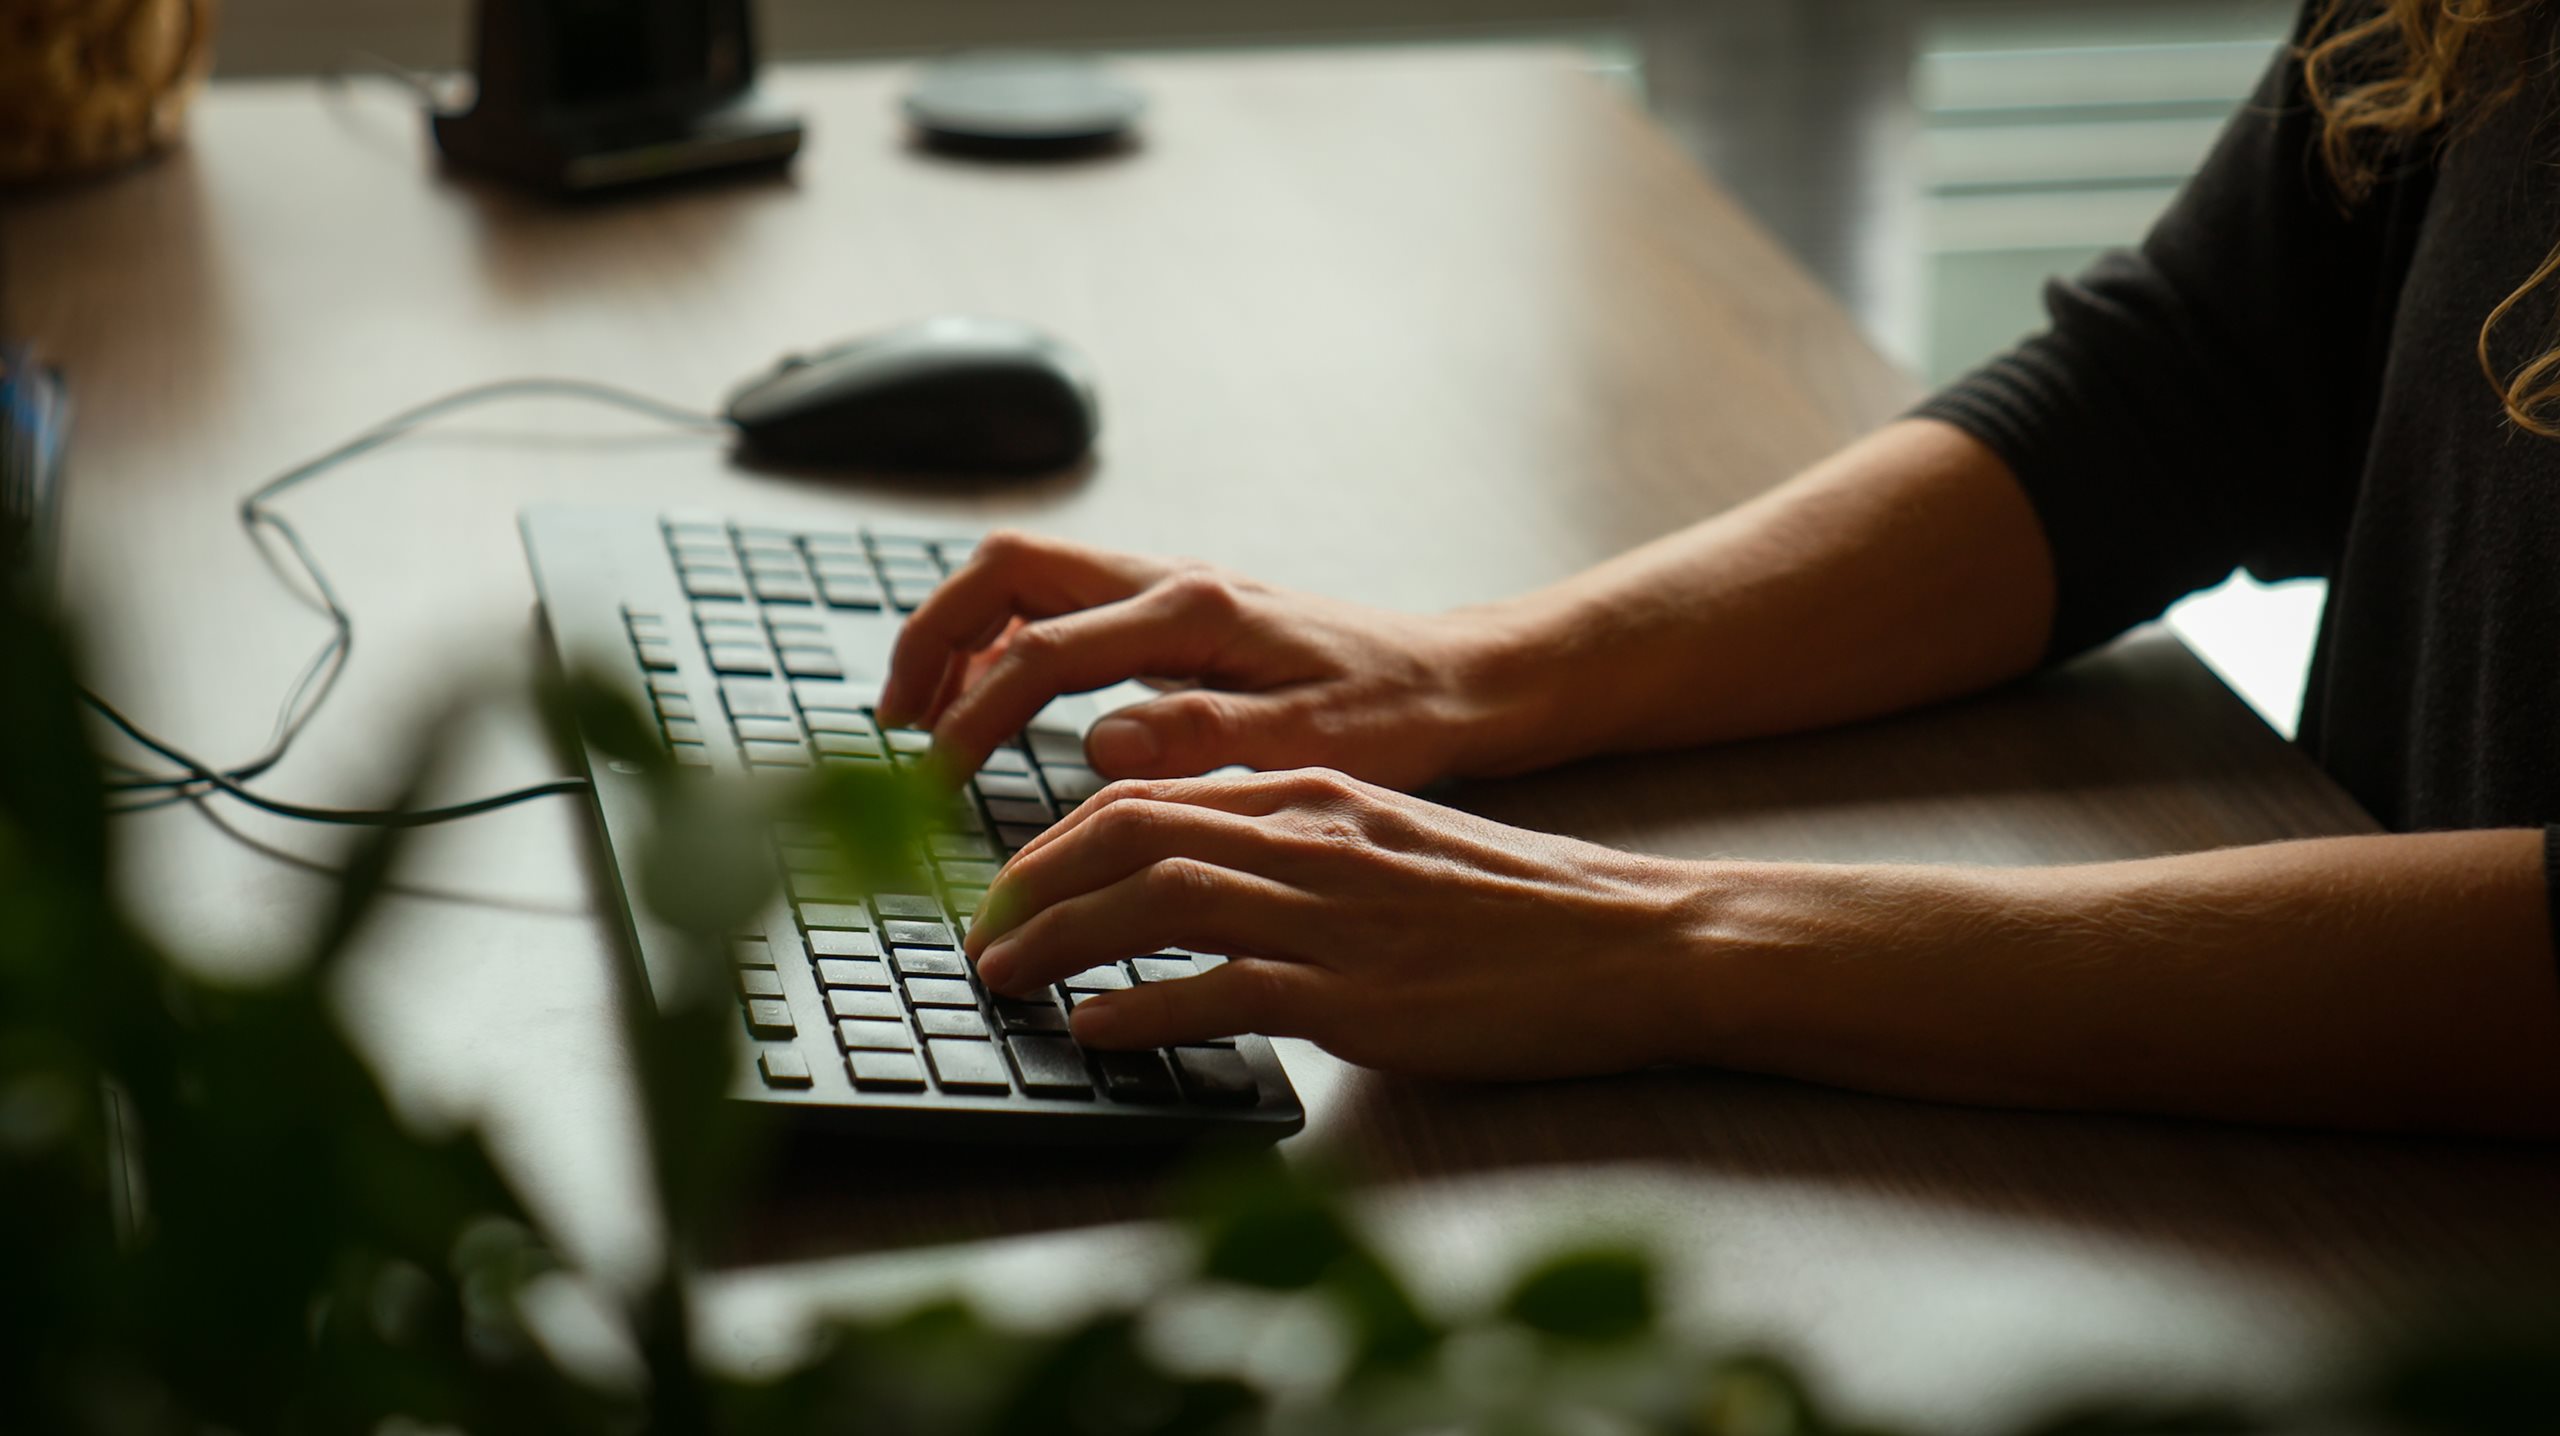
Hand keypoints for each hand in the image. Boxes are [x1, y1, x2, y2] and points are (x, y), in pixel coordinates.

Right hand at [877, 531, 1530, 788]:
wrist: (1454, 678)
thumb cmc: (1395, 714)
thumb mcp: (1312, 743)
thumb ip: (1204, 738)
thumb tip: (1101, 742)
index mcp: (1194, 613)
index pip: (1043, 652)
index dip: (974, 714)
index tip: (935, 776)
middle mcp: (1171, 581)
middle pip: (1006, 569)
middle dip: (932, 636)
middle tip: (895, 720)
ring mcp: (1168, 586)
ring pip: (1026, 579)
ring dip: (961, 635)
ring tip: (923, 714)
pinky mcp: (1174, 609)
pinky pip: (1061, 604)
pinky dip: (1007, 643)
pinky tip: (997, 702)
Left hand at [962, 768, 1715, 1079]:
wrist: (1635, 940)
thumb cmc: (1521, 907)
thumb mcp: (1394, 844)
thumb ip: (1302, 852)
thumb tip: (1207, 889)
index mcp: (1317, 795)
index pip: (1150, 796)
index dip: (1058, 840)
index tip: (1013, 883)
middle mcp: (1311, 837)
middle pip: (1128, 834)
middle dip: (1030, 883)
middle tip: (980, 933)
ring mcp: (1332, 914)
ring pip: (1155, 901)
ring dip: (1057, 940)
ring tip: (1005, 979)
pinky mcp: (1358, 995)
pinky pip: (1220, 990)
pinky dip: (1141, 1008)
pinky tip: (1098, 1030)